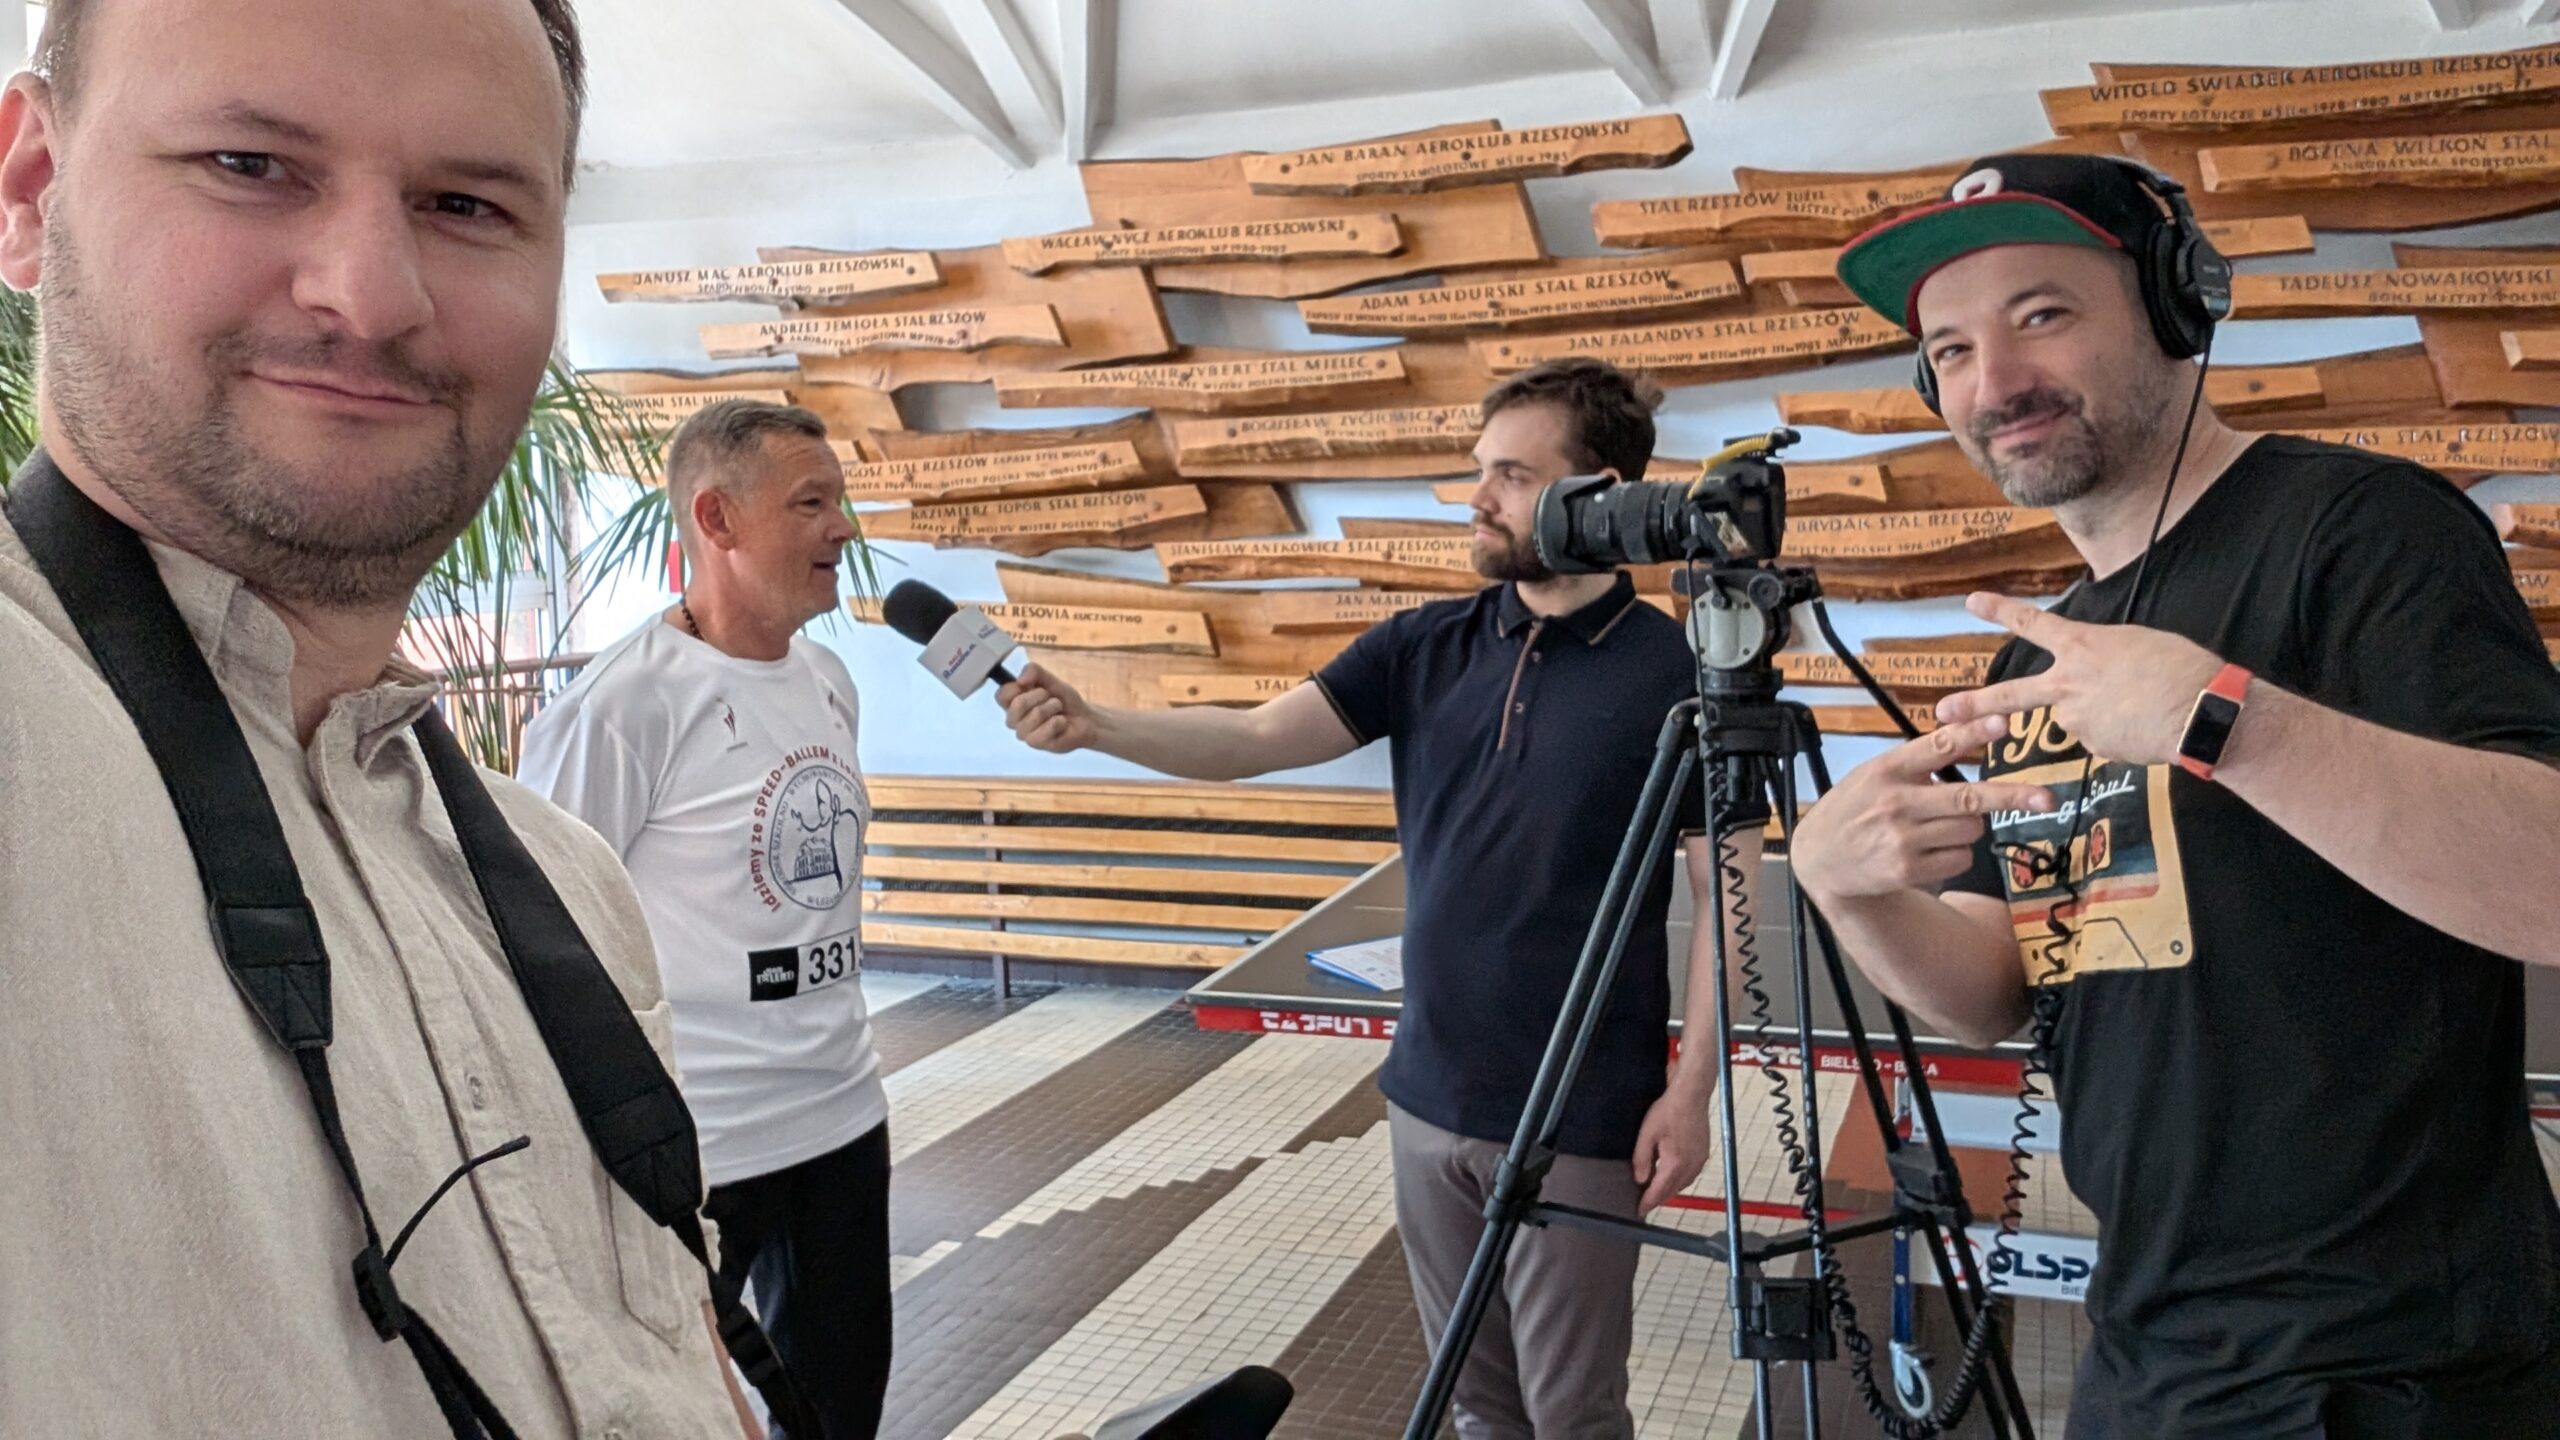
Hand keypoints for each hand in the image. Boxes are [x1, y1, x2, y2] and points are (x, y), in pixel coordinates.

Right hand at [997, 663, 1095, 752]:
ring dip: (1053, 707)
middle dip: (1041, 695)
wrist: (1083, 718)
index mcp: (1011, 703)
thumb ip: (1033, 671)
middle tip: (1051, 698)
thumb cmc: (1063, 699)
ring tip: (1058, 711)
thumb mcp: (1049, 679)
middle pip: (1018, 704)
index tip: (1030, 685)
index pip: (1001, 695)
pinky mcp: (1037, 744)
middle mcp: (1013, 720)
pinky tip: (1061, 724)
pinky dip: (1060, 721)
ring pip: (1036, 714)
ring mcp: (1024, 734)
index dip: (1016, 687)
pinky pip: (1047, 727)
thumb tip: (1020, 681)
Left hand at [1633, 1078, 1713, 1212]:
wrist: (1691, 1096)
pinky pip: (1690, 1175)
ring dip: (1670, 1191)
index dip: (1648, 1202)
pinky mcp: (1704, 1154)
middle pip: (1673, 1191)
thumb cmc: (1667, 1112)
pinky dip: (1680, 1181)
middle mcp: (1691, 1166)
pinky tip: (1671, 1178)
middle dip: (1658, 1199)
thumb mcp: (1647, 1133)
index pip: (1660, 1191)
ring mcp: (1700, 1161)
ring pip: (1683, 1185)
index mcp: (1675, 1163)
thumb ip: (1642, 1159)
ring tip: (1655, 1193)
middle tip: (1644, 1204)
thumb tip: (1640, 1180)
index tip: (1639, 1212)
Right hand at [1792, 713, 2058, 901]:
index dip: (1973, 733)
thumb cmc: (1854, 808)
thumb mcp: (1873, 775)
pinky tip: (1927, 851)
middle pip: (1969, 798)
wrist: (1819, 858)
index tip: (2003, 723)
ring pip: (1970, 830)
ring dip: (1968, 827)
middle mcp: (1896, 803)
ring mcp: (1902, 839)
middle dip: (2012, 797)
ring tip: (1937, 827)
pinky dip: (1956, 854)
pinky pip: (1960, 858)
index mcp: (1888, 769)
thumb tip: (1969, 740)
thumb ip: (1915, 763)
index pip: (1937, 747)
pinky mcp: (1908, 870)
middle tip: (2046, 798)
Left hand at [1933, 592, 2222, 764]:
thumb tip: (2096, 679)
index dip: (2000, 610)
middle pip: (2011, 694)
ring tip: (2140, 708)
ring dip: (2100, 715)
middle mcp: (2069, 682)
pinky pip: (2100, 737)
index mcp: (2082, 646)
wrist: (2199, 711)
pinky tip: (2143, 727)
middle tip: (1942, 710)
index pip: (2033, 623)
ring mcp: (2076, 717)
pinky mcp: (2092, 745)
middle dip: (1974, 704)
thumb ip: (2105, 658)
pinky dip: (2118, 734)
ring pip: (2076, 717)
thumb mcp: (2138, 644)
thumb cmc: (2180, 669)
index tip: (1971, 602)